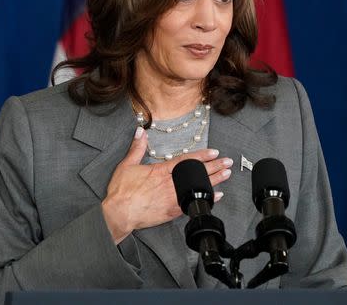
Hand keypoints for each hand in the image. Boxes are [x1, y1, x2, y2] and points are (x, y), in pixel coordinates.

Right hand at [101, 126, 232, 243]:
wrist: (119, 213)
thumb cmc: (121, 192)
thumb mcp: (127, 165)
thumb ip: (136, 148)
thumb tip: (140, 132)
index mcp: (161, 171)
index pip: (186, 160)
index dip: (202, 155)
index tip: (214, 152)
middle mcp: (170, 183)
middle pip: (197, 173)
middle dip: (214, 166)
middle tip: (228, 162)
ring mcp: (173, 198)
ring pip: (198, 187)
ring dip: (215, 181)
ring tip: (227, 174)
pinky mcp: (172, 211)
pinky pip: (193, 203)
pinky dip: (205, 200)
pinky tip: (216, 196)